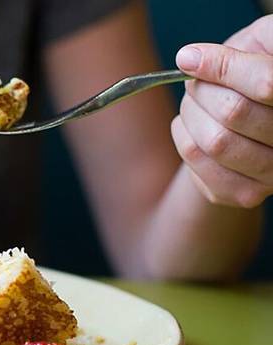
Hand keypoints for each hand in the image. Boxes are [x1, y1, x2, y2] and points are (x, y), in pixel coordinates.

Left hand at [171, 15, 272, 208]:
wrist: (255, 113)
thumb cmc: (257, 68)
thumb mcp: (257, 45)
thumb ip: (235, 52)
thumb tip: (188, 59)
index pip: (266, 84)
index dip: (223, 67)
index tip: (190, 58)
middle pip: (234, 112)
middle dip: (203, 90)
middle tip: (199, 83)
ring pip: (215, 142)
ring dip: (190, 115)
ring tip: (196, 104)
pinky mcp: (247, 194)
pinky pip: (197, 162)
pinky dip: (183, 137)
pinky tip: (194, 127)